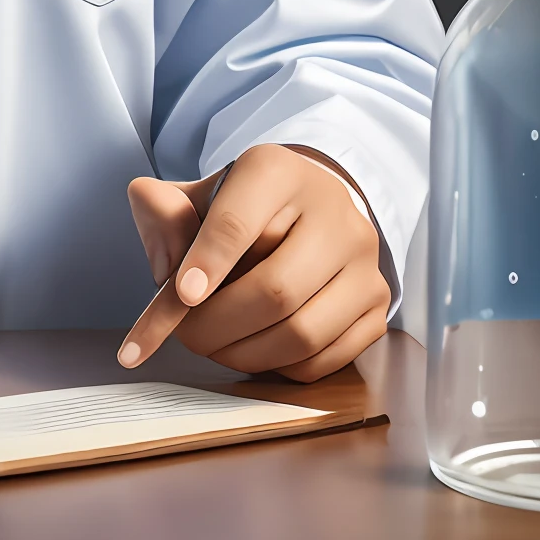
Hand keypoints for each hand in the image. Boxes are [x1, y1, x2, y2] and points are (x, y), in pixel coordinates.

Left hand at [115, 145, 389, 382]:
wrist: (305, 209)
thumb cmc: (239, 208)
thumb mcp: (194, 195)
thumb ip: (162, 213)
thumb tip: (166, 262)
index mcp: (276, 172)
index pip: (237, 222)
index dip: (207, 263)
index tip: (180, 295)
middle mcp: (333, 211)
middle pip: (275, 290)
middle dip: (218, 325)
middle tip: (185, 336)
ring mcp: (363, 261)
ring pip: (302, 332)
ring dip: (245, 354)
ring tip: (212, 345)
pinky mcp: (377, 306)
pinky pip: (323, 359)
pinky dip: (278, 367)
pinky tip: (252, 350)